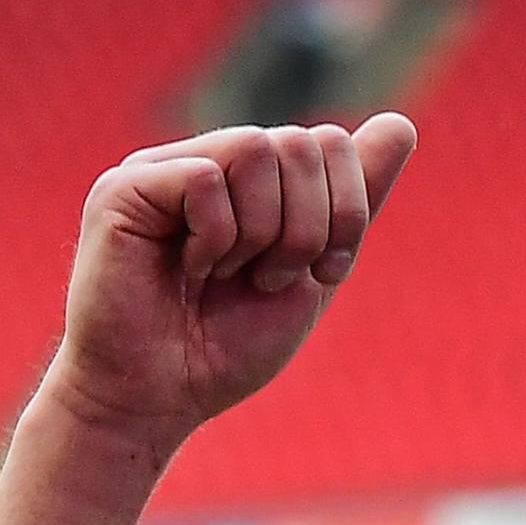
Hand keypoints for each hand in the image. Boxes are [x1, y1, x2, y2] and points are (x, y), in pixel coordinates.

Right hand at [37, 113, 417, 456]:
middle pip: (299, 143)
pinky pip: (204, 178)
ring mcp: (163, 169)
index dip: (345, 213)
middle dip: (306, 229)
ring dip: (261, 233)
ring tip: (226, 275)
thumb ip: (353, 203)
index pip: (329, 143)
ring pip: (255, 148)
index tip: (318, 273)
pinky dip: (216, 237)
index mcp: (252, 179)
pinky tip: (190, 269)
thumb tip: (402, 123)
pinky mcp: (124, 188)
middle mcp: (207, 161)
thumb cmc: (225, 349)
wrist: (157, 401)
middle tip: (265, 280)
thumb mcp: (312, 274)